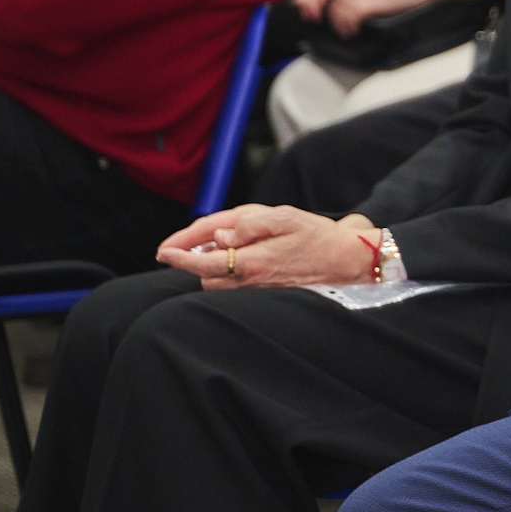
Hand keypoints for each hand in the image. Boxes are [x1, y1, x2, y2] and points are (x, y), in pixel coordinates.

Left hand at [154, 204, 380, 287]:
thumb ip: (249, 224)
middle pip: (205, 272)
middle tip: (198, 240)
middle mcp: (250, 279)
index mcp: (252, 260)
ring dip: (213, 265)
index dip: (179, 254)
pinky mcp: (264, 293)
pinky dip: (227, 272)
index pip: (203, 261)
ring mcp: (257, 289)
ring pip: (218, 281)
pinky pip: (233, 286)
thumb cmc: (318, 236)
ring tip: (226, 246)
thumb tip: (220, 236)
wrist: (347, 261)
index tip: (163, 250)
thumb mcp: (285, 218)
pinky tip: (242, 257)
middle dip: (197, 257)